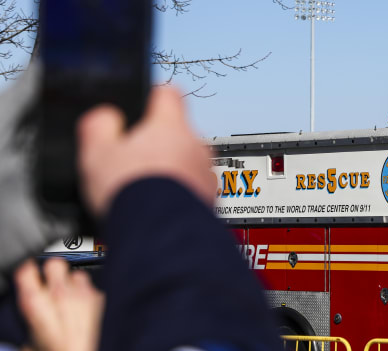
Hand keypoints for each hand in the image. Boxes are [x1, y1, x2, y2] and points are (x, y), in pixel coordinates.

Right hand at [14, 259, 103, 350]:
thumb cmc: (57, 347)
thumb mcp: (33, 330)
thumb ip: (33, 306)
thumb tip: (33, 290)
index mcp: (36, 303)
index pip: (28, 270)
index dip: (30, 271)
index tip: (33, 275)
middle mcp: (59, 294)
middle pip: (55, 264)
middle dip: (53, 272)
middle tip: (53, 285)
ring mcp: (82, 294)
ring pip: (76, 274)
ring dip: (73, 284)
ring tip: (71, 301)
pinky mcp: (99, 298)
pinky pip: (92, 287)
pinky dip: (88, 294)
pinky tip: (85, 308)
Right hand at [77, 87, 213, 215]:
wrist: (159, 236)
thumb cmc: (131, 193)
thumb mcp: (96, 152)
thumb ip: (100, 124)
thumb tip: (106, 117)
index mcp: (170, 126)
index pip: (167, 93)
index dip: (151, 98)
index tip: (143, 107)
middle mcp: (196, 146)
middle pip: (177, 132)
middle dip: (159, 144)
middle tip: (135, 162)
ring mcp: (207, 173)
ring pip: (187, 162)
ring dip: (171, 171)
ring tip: (146, 189)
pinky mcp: (211, 199)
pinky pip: (194, 188)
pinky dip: (180, 194)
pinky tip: (160, 206)